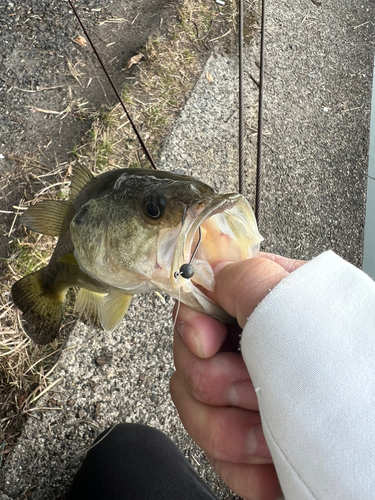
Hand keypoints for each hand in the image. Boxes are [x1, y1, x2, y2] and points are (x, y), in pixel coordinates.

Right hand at [170, 254, 304, 499]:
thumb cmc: (357, 369)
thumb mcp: (301, 304)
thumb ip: (248, 278)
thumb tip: (213, 275)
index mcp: (259, 312)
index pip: (197, 309)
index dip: (192, 326)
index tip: (208, 343)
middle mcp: (248, 354)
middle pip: (188, 362)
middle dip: (217, 382)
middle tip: (253, 387)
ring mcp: (246, 402)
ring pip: (195, 413)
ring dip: (231, 430)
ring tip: (271, 430)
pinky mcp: (248, 448)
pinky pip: (217, 460)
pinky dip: (245, 468)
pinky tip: (271, 461)